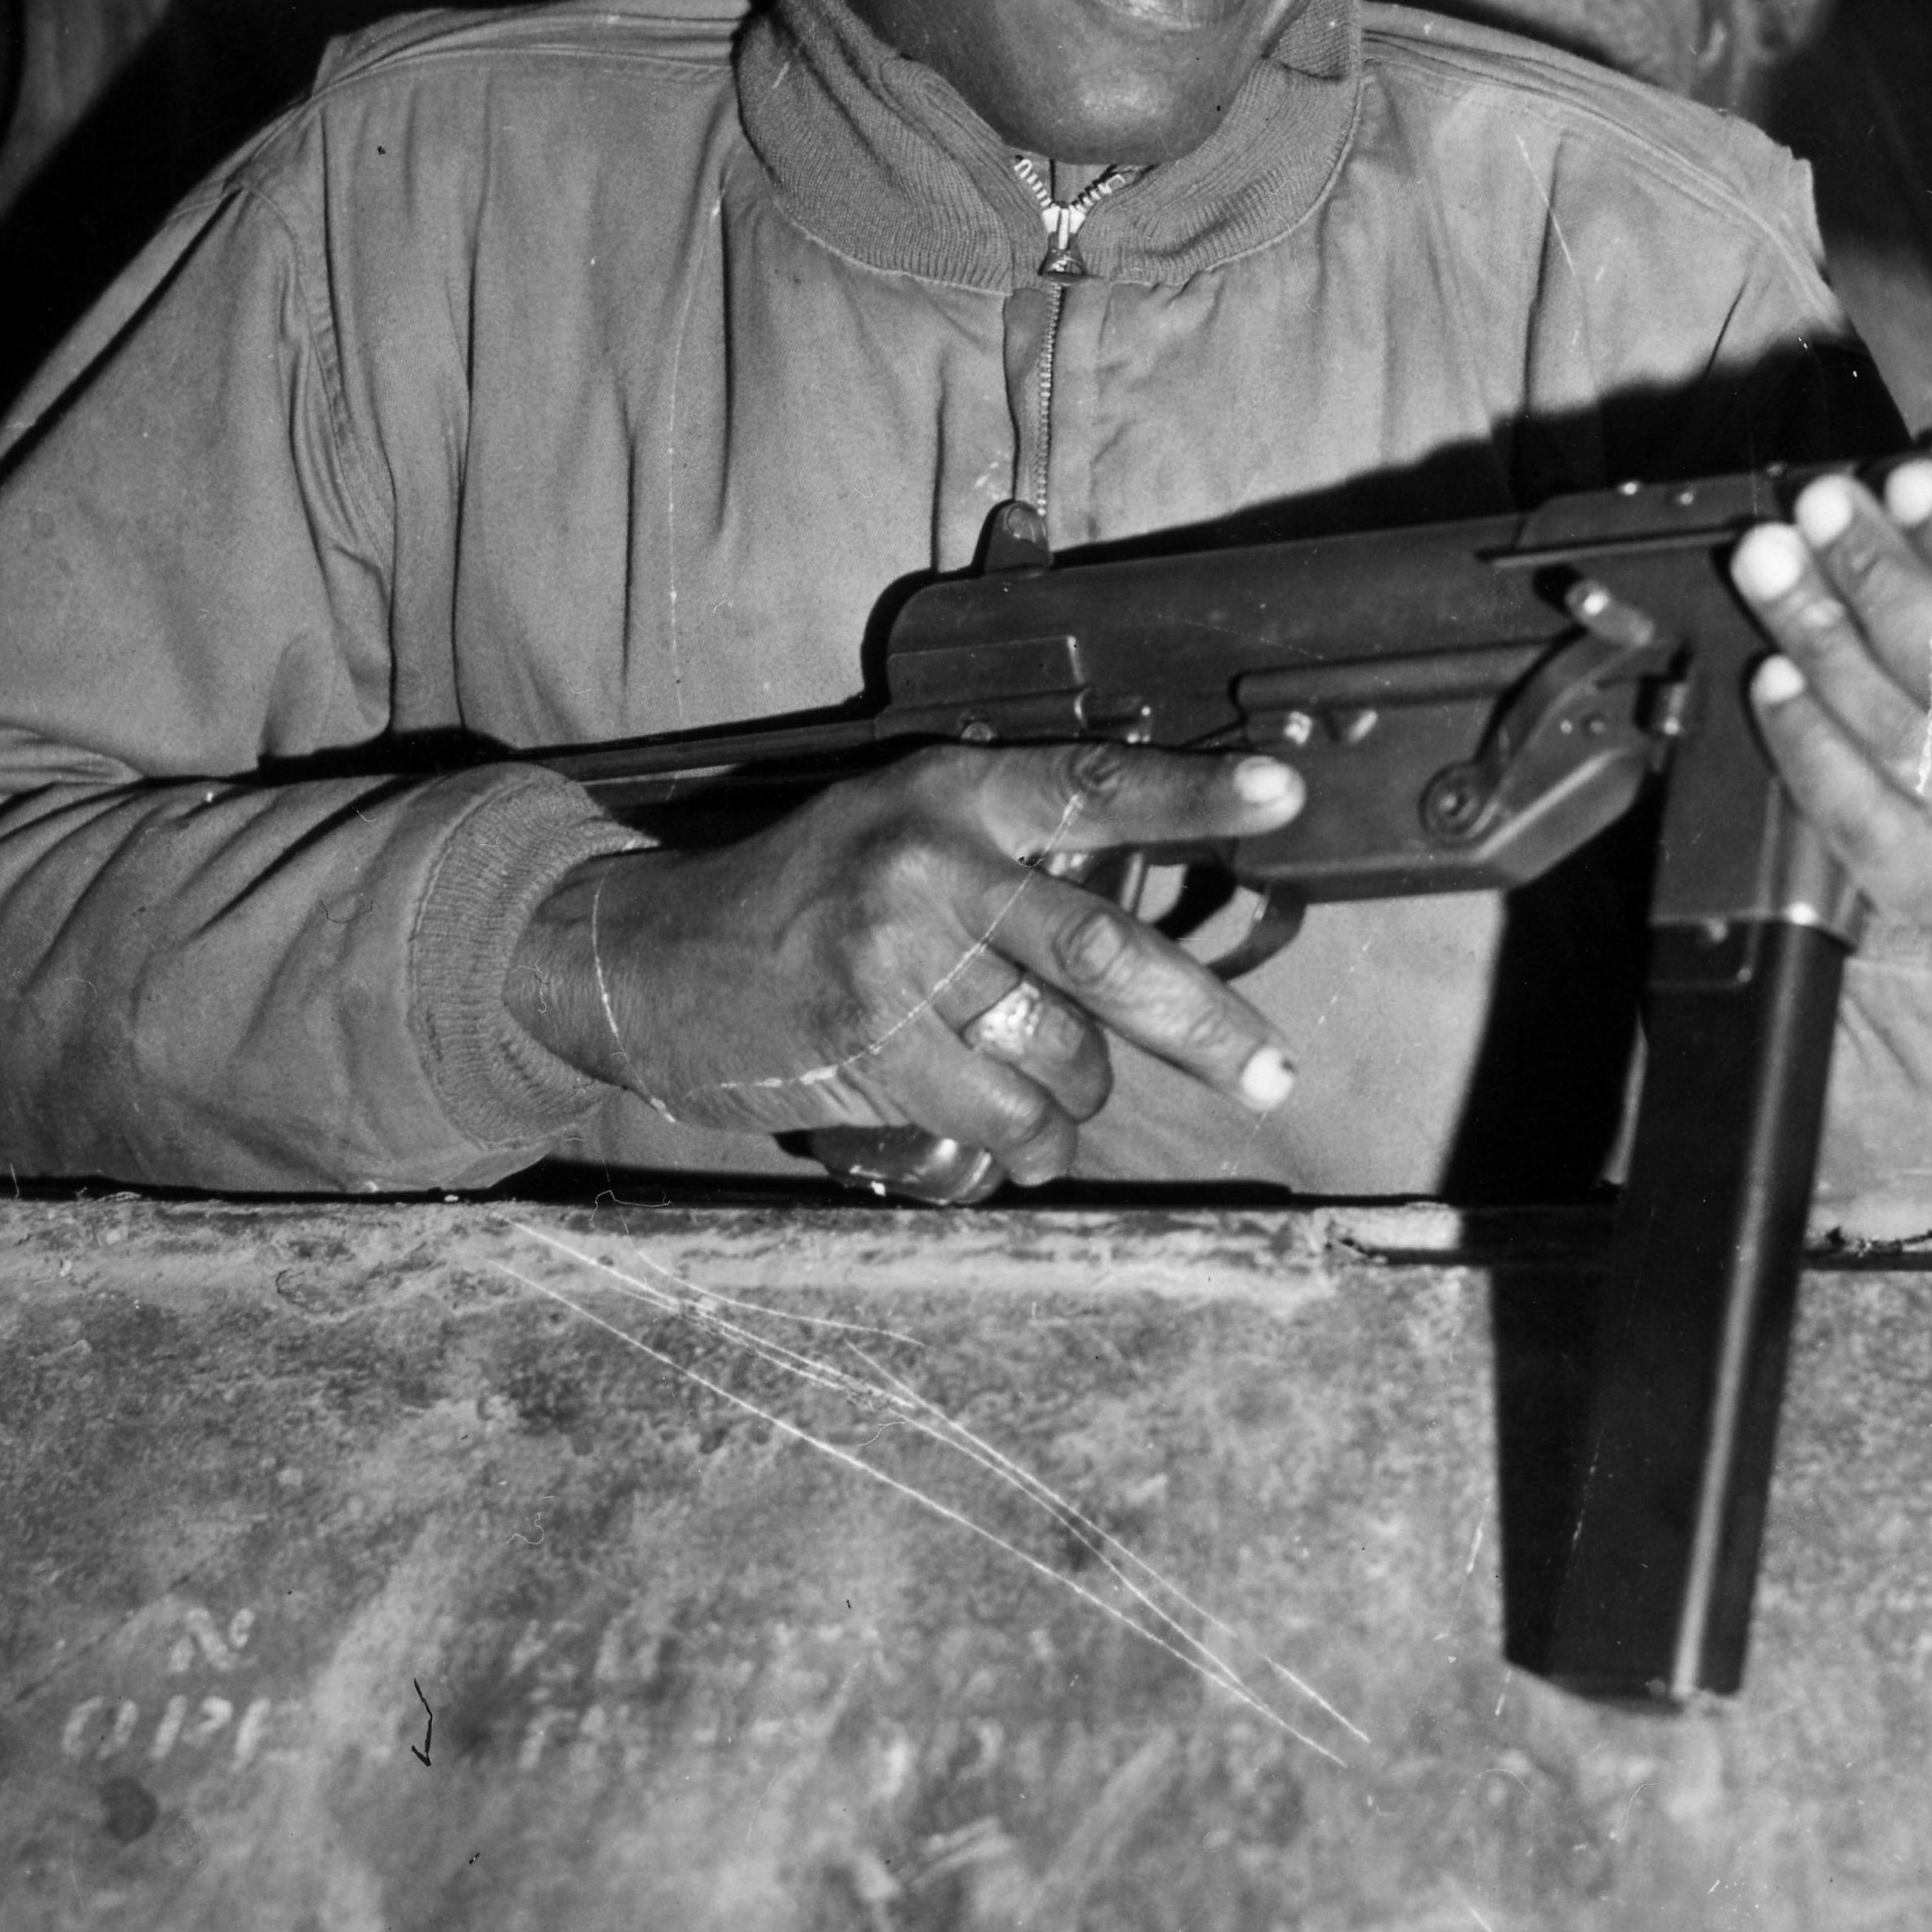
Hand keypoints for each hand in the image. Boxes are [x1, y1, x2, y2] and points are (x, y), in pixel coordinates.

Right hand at [505, 740, 1304, 1186]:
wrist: (645, 954)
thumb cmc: (799, 890)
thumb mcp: (896, 823)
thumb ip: (1006, 846)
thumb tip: (1136, 918)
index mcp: (951, 792)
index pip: (1095, 785)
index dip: (1194, 794)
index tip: (1286, 798)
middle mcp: (932, 866)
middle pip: (1104, 950)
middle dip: (1205, 1023)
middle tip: (1272, 1073)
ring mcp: (899, 963)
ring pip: (1059, 1056)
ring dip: (1086, 1098)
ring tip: (1071, 1102)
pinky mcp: (870, 1050)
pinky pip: (1002, 1120)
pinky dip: (1035, 1146)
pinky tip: (1028, 1143)